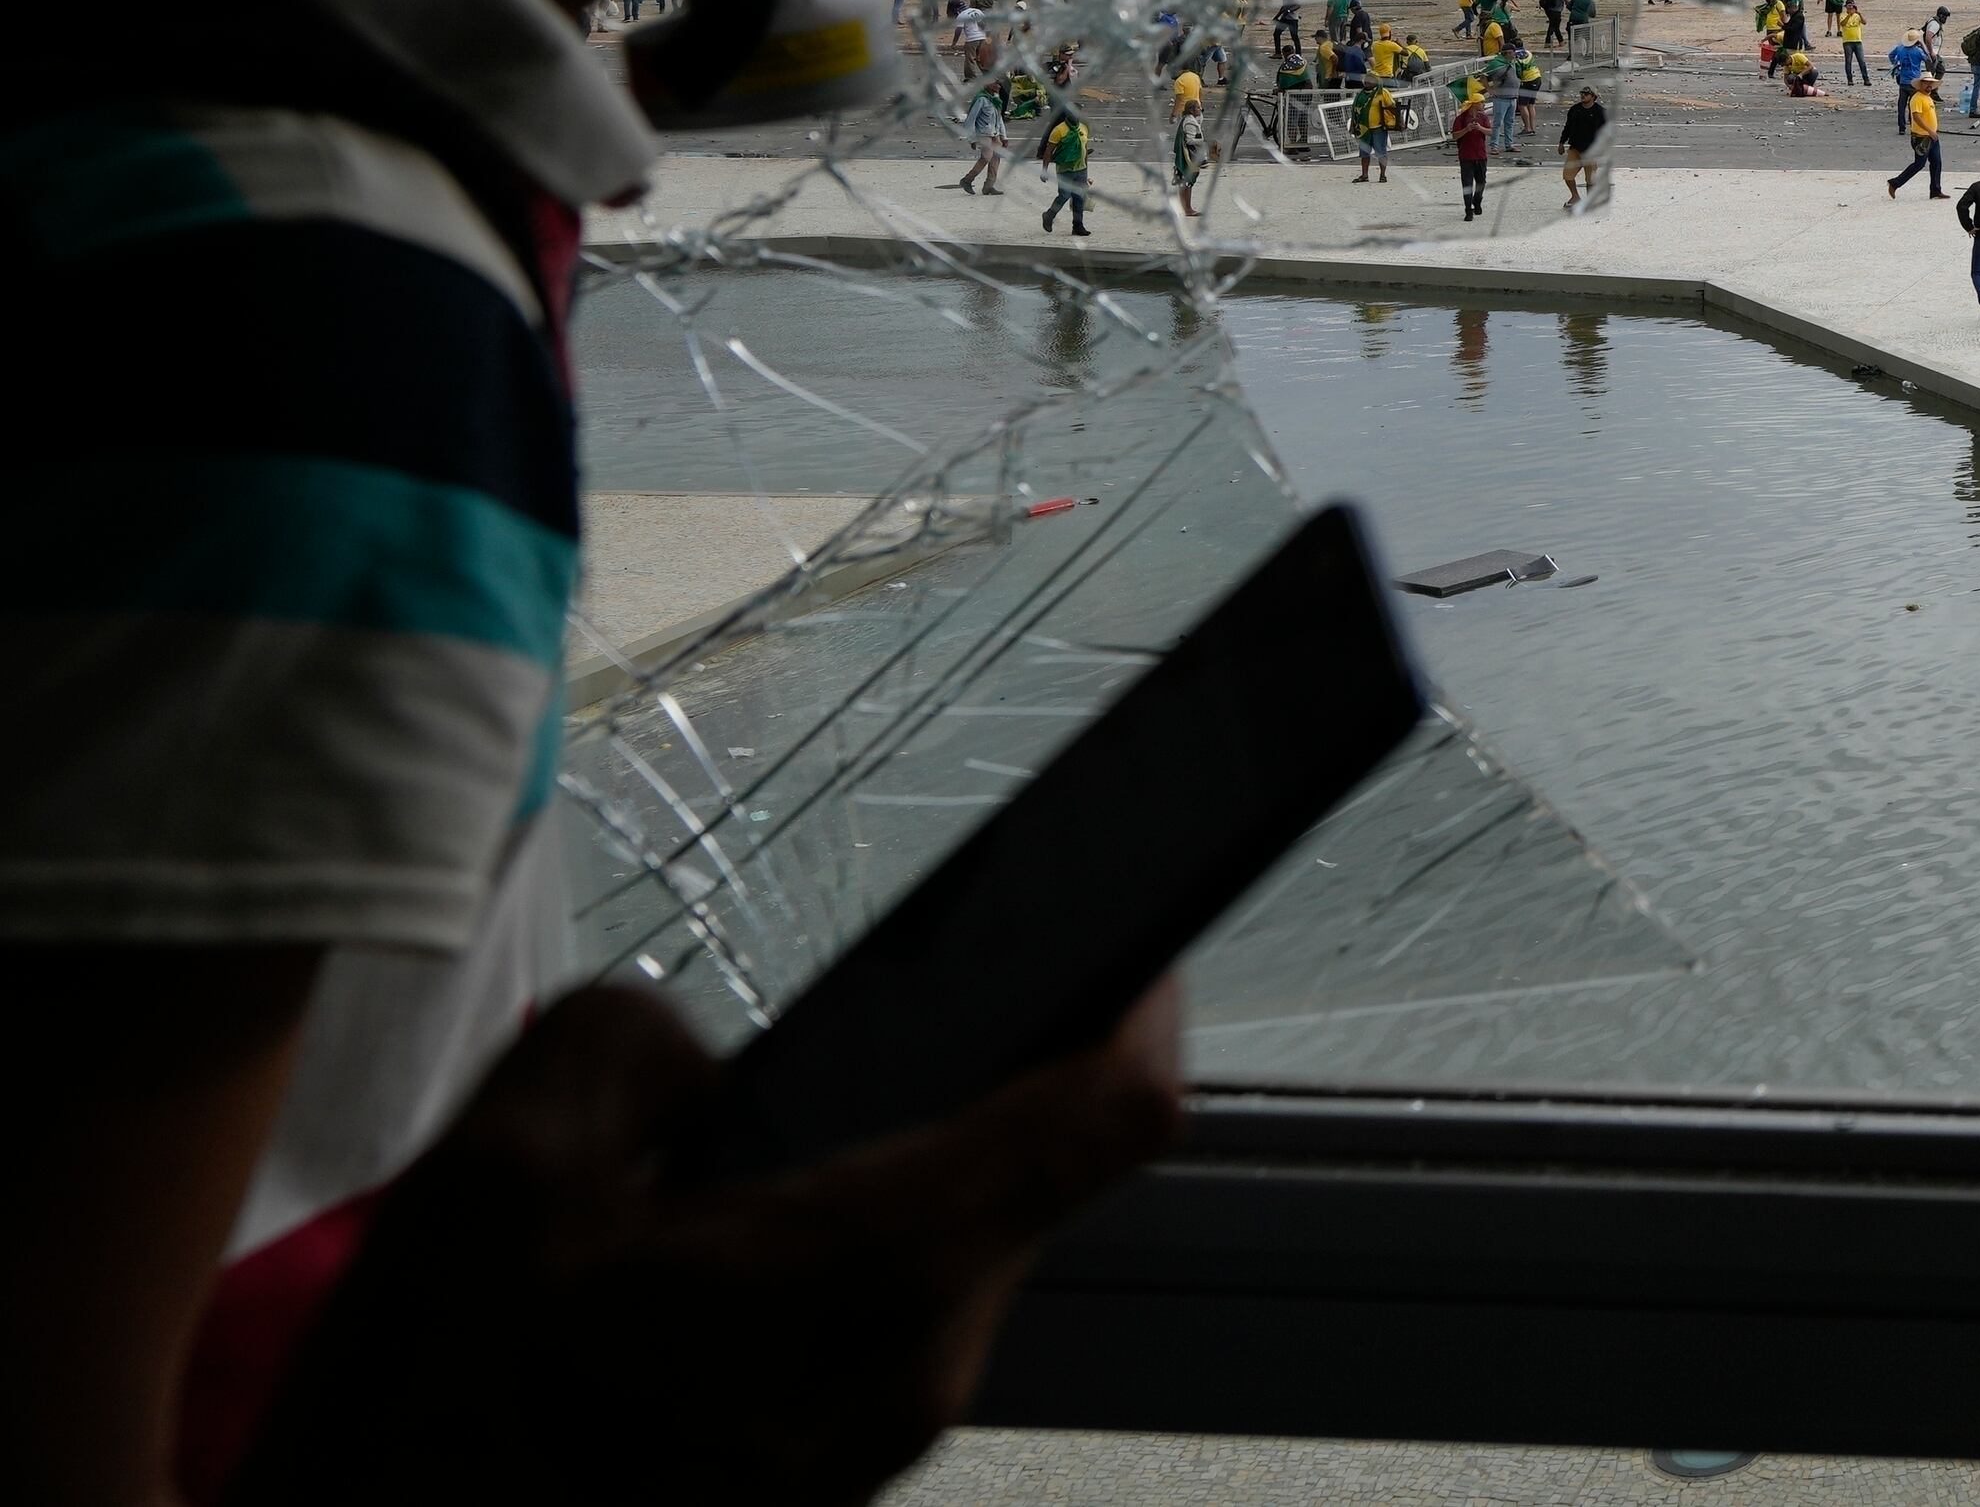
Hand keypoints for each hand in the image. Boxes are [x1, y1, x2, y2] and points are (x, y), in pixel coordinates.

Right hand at [235, 977, 1184, 1504]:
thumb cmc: (425, 1425)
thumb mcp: (493, 1176)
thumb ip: (628, 1041)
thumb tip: (700, 1062)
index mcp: (868, 1273)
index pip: (1113, 1114)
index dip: (1136, 1006)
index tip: (1122, 946)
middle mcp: (915, 1373)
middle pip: (1024, 1181)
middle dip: (946, 1101)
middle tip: (830, 1055)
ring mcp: (877, 1452)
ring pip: (943, 1265)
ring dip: (864, 1201)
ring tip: (714, 1185)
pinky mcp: (827, 1498)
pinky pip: (872, 1344)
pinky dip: (812, 1289)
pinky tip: (687, 1283)